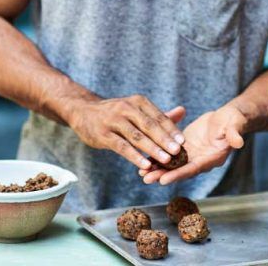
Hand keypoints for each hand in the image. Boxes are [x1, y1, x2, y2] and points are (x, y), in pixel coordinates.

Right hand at [66, 95, 186, 170]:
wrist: (83, 111)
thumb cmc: (116, 113)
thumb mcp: (136, 109)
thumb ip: (159, 114)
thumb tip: (183, 112)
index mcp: (137, 102)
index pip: (158, 116)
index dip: (171, 129)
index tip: (184, 142)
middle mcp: (126, 108)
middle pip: (149, 125)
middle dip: (165, 139)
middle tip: (178, 151)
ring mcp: (113, 120)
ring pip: (136, 136)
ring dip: (152, 148)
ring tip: (166, 160)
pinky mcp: (103, 134)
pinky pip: (121, 146)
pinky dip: (134, 155)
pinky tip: (145, 165)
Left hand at [138, 104, 246, 184]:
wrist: (229, 117)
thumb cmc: (233, 120)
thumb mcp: (235, 125)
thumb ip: (234, 134)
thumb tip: (239, 142)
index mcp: (213, 158)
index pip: (194, 168)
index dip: (179, 174)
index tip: (164, 179)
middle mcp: (201, 160)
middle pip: (180, 170)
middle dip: (163, 175)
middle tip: (146, 179)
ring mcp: (192, 155)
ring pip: (173, 165)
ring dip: (158, 169)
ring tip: (141, 174)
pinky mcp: (186, 147)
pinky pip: (170, 154)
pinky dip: (158, 158)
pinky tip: (145, 160)